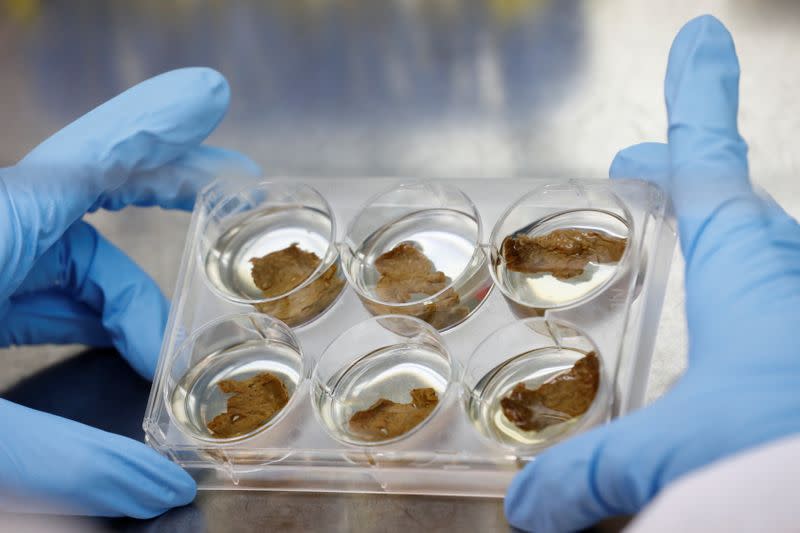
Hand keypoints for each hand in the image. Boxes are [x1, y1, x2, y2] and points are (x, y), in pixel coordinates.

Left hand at [0, 68, 259, 516]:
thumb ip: (60, 461)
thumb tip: (159, 490)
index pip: (96, 158)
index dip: (163, 128)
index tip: (213, 99)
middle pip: (95, 224)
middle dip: (159, 246)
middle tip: (219, 242)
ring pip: (68, 271)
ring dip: (122, 316)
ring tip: (165, 371)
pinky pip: (38, 295)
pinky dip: (80, 326)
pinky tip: (109, 360)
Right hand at [505, 15, 799, 532]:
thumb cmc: (784, 451)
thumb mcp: (677, 454)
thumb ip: (597, 471)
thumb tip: (528, 508)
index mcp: (743, 266)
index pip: (711, 163)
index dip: (699, 100)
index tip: (703, 42)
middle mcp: (785, 276)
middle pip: (734, 203)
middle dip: (688, 175)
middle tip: (644, 165)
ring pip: (763, 255)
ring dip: (723, 239)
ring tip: (684, 240)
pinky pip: (775, 303)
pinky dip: (752, 301)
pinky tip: (733, 338)